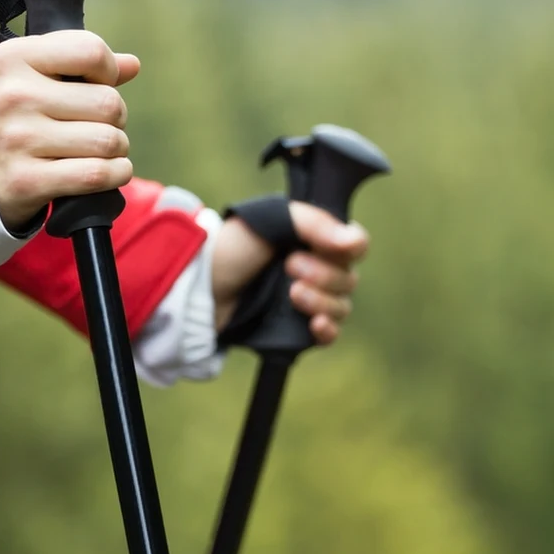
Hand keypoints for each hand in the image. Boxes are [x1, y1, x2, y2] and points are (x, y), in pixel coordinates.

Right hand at [0, 31, 140, 229]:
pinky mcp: (26, 180)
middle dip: (116, 118)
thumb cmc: (15, 118)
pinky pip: (97, 174)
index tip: (96, 86)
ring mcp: (17, 140)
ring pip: (108, 141)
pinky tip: (110, 171)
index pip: (91, 51)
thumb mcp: (33, 78)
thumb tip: (131, 64)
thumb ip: (81, 65)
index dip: (107, 72)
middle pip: (109, 102)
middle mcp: (12, 96)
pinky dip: (116, 174)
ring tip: (98, 150)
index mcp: (14, 58)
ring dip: (117, 149)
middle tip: (97, 126)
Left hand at [211, 202, 368, 344]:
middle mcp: (316, 267)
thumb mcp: (271, 219)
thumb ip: (314, 223)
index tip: (328, 247)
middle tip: (289, 267)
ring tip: (292, 294)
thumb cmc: (231, 247)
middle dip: (324, 274)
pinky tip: (315, 325)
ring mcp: (308, 299)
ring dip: (322, 301)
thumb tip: (354, 242)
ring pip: (342, 306)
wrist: (199, 288)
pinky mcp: (296, 328)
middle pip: (349, 278)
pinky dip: (328, 330)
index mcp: (314, 237)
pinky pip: (330, 334)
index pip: (355, 244)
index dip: (348, 249)